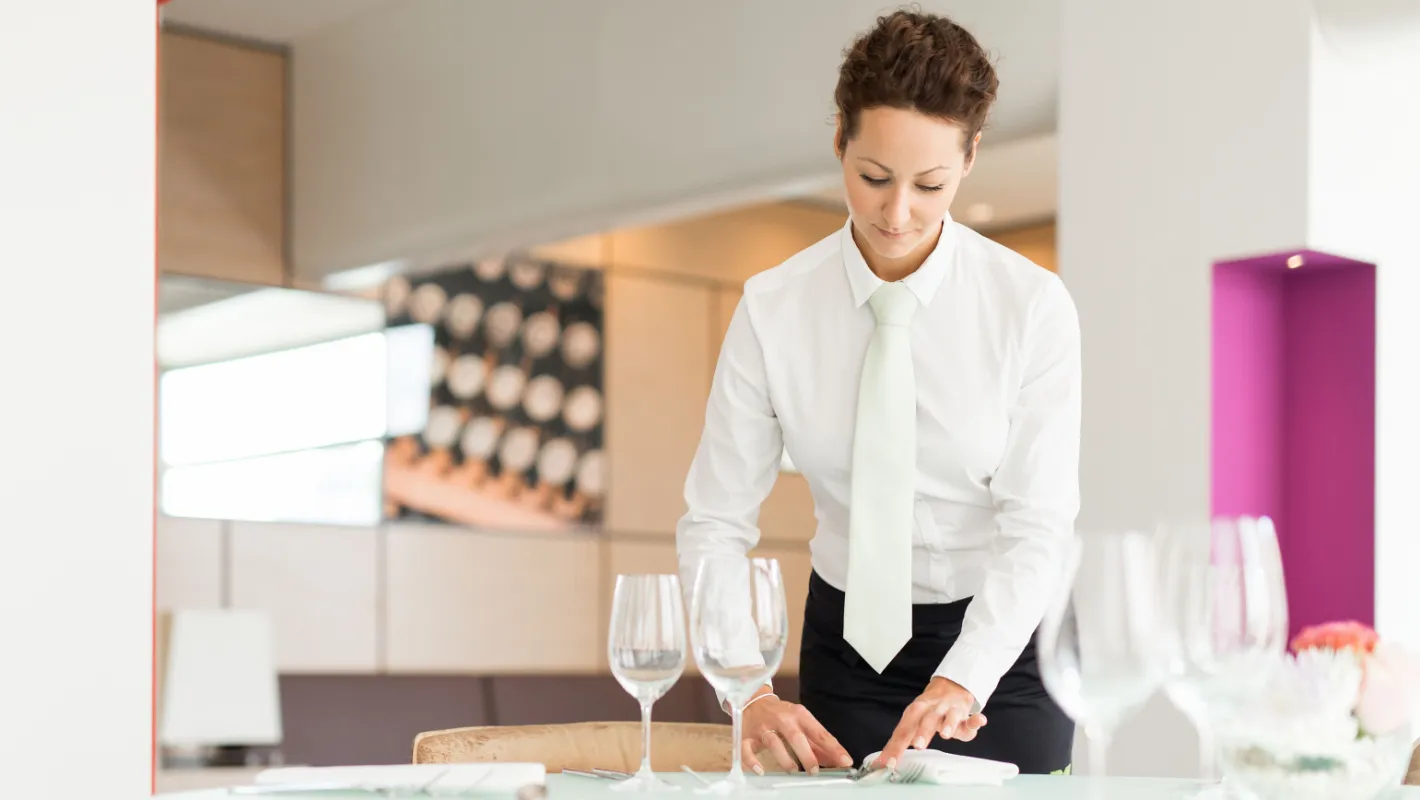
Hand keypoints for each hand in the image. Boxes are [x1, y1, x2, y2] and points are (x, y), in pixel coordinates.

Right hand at [738, 687, 853, 774]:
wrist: (753, 701)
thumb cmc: (782, 715)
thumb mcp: (801, 723)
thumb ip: (817, 743)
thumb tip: (836, 760)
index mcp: (799, 714)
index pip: (819, 732)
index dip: (833, 747)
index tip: (845, 760)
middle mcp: (782, 719)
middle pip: (795, 737)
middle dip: (807, 755)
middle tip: (815, 771)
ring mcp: (763, 728)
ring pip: (773, 743)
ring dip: (785, 759)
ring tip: (793, 770)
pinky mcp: (747, 736)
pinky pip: (746, 750)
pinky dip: (752, 761)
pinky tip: (760, 771)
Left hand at [873, 677, 986, 767]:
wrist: (950, 686)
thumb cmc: (928, 710)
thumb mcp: (912, 722)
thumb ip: (899, 741)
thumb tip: (880, 761)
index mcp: (915, 713)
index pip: (904, 730)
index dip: (896, 746)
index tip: (889, 761)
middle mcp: (932, 710)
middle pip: (926, 720)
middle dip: (922, 732)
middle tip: (917, 746)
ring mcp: (950, 710)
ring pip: (949, 717)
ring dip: (948, 724)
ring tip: (946, 734)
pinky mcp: (966, 713)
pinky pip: (972, 717)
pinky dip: (976, 719)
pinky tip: (980, 721)